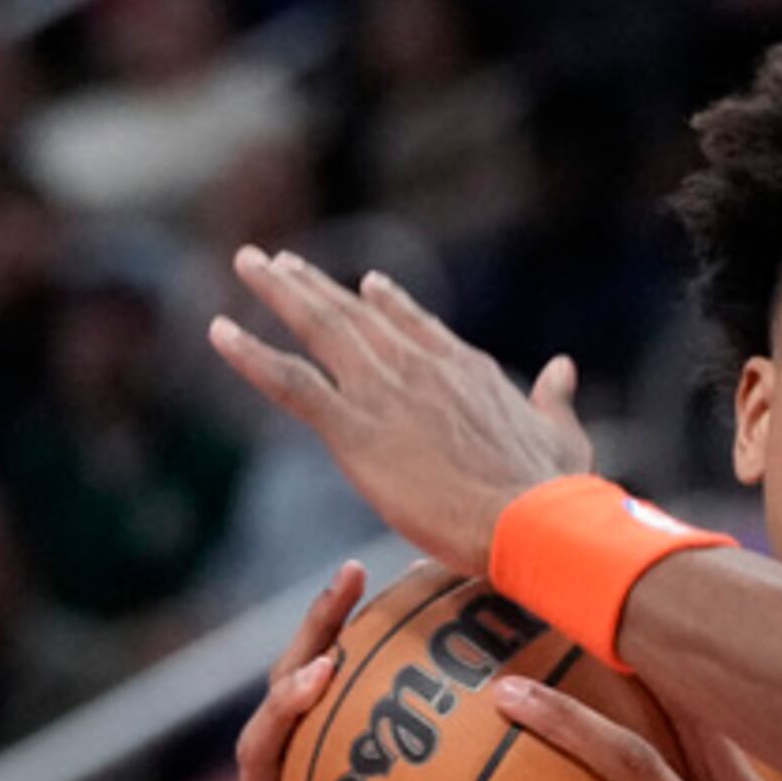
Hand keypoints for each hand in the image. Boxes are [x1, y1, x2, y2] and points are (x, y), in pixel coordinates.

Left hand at [209, 248, 589, 572]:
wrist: (528, 518)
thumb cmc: (552, 490)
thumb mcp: (563, 435)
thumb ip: (555, 399)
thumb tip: (563, 367)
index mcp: (465, 369)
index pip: (416, 325)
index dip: (388, 303)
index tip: (365, 285)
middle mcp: (418, 367)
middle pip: (355, 314)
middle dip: (314, 285)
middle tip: (279, 262)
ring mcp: (383, 392)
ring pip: (319, 328)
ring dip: (278, 293)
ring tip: (248, 264)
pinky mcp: (353, 428)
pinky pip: (289, 382)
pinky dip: (250, 354)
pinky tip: (218, 331)